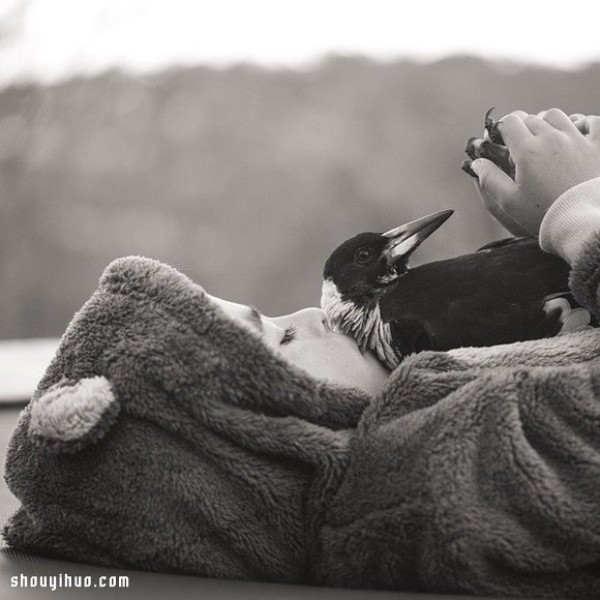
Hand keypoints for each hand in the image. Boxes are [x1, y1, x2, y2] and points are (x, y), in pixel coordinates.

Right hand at [471, 109, 599, 235]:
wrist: (583, 223)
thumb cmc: (543, 214)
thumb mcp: (509, 202)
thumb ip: (489, 179)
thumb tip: (477, 162)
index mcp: (527, 150)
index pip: (509, 122)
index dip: (502, 129)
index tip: (500, 141)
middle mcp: (552, 138)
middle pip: (531, 118)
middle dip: (522, 129)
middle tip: (520, 148)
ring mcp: (578, 139)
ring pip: (557, 116)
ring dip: (547, 123)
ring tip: (545, 140)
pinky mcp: (599, 145)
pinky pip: (592, 122)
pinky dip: (583, 123)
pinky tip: (577, 134)